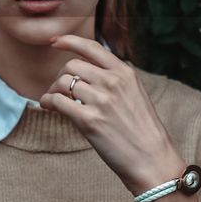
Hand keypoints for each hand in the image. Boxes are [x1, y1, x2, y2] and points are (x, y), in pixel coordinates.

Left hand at [38, 34, 185, 194]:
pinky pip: (58, 101)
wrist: (152, 159)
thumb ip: (114, 80)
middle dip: (61, 75)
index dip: (69, 41)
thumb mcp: (135, 95)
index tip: (55, 43)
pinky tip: (49, 107)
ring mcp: (101, 101)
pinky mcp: (89, 120)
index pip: (92, 47)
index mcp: (125, 73)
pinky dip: (48, 101)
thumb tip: (85, 72)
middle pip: (72, 65)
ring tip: (54, 100)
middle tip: (59, 89)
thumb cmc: (143, 131)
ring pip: (62, 82)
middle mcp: (113, 82)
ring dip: (53, 90)